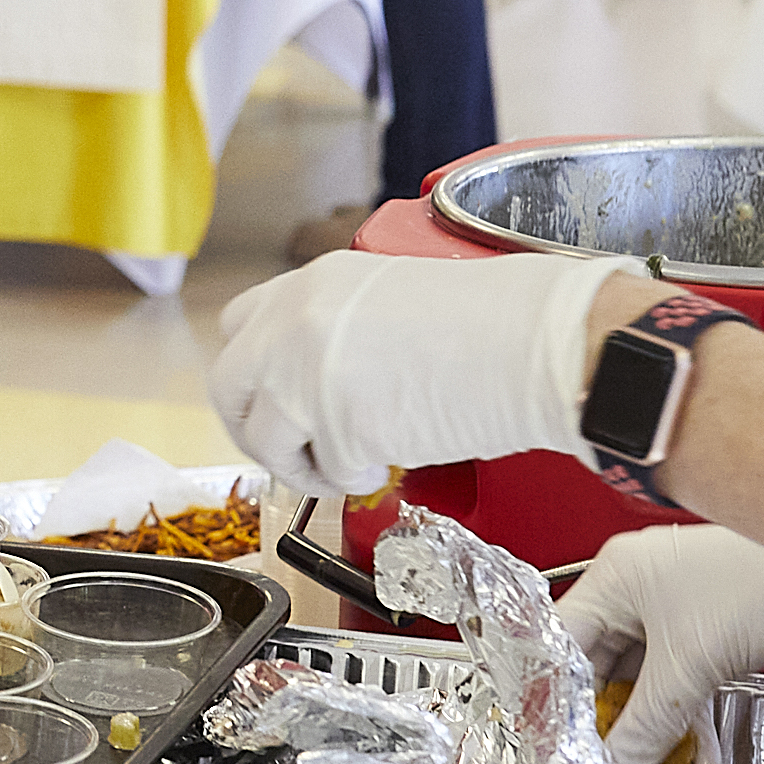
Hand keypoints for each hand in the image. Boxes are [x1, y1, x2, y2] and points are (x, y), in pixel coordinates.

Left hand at [210, 248, 635, 495]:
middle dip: (256, 427)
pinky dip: (353, 479)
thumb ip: (334, 330)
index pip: (238, 326)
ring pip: (265, 441)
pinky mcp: (335, 426)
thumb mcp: (388, 298)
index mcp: (309, 284)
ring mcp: (306, 375)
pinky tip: (390, 458)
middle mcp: (292, 324)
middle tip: (294, 448)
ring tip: (350, 462)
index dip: (253, 371)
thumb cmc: (490, 322)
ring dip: (302, 464)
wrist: (534, 340)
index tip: (272, 396)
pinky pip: (325, 472)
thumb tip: (311, 379)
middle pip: (229, 387)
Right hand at [563, 524, 763, 763]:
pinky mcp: (705, 632)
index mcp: (614, 578)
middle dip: (613, 725)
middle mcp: (635, 589)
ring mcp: (672, 610)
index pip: (560, 645)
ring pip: (646, 683)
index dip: (556, 700)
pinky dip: (689, 721)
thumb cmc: (762, 591)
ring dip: (657, 731)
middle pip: (602, 670)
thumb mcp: (692, 669)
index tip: (560, 750)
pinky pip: (681, 684)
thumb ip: (646, 728)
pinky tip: (703, 760)